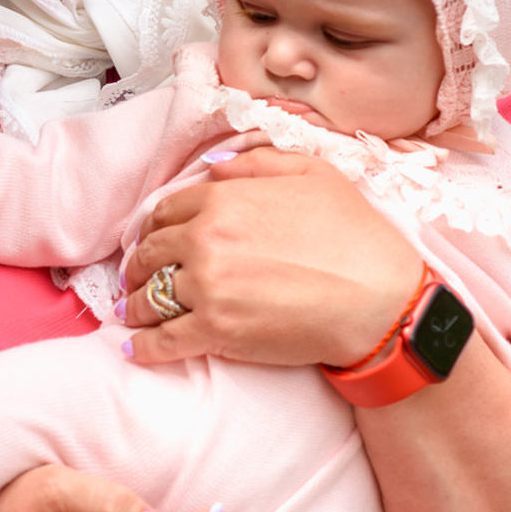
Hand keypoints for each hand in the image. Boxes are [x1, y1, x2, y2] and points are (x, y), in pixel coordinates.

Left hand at [120, 148, 423, 367]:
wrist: (380, 299)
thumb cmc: (354, 234)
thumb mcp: (313, 173)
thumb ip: (256, 162)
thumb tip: (213, 166)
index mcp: (223, 200)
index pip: (165, 212)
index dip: (154, 227)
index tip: (152, 240)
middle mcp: (206, 240)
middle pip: (150, 253)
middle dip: (139, 266)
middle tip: (136, 277)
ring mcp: (207, 288)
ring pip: (149, 298)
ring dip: (135, 305)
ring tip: (131, 313)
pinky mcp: (216, 332)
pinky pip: (163, 341)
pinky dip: (144, 347)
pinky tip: (134, 349)